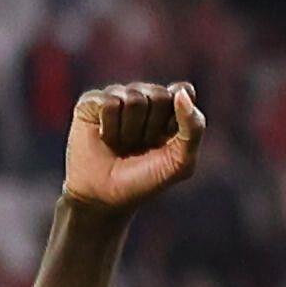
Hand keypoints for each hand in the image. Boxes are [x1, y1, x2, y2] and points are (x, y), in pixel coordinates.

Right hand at [63, 82, 204, 215]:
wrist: (106, 195)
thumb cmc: (147, 179)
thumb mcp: (181, 161)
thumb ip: (193, 128)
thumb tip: (182, 91)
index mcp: (170, 109)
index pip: (183, 90)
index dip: (178, 113)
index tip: (169, 136)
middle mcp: (144, 97)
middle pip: (159, 94)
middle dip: (153, 126)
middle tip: (142, 145)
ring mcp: (117, 96)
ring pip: (134, 98)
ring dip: (131, 131)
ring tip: (123, 144)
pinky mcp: (92, 101)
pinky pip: (109, 102)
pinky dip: (111, 128)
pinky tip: (106, 138)